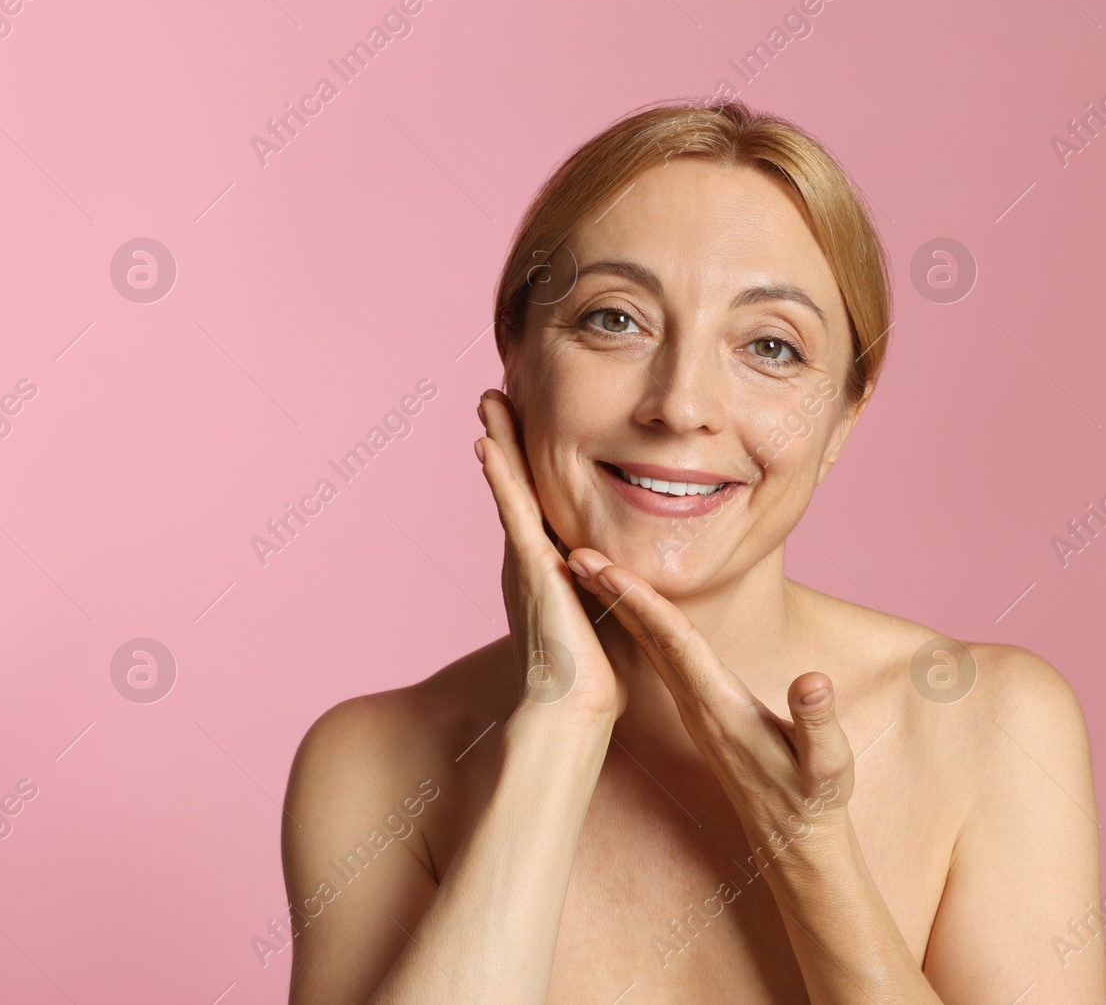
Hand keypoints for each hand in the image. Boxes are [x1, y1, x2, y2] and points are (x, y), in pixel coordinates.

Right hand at [476, 389, 626, 722]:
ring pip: (509, 489)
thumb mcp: (600, 617)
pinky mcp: (532, 567)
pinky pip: (513, 511)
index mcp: (547, 567)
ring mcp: (526, 560)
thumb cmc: (592, 676)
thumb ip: (603, 592)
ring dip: (499, 443)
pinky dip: (501, 477)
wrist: (573, 707)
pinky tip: (490, 444)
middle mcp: (530, 558)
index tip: (522, 426)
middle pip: (515, 485)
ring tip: (487, 401)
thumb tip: (619, 582)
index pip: (536, 503)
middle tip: (493, 398)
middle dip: (506, 441)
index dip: (527, 465)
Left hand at [564, 548, 854, 854]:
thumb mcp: (828, 763)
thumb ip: (818, 722)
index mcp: (723, 708)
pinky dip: (640, 627)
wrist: (796, 841)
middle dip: (612, 595)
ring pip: (649, 648)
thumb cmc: (816, 798)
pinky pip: (661, 659)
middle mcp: (699, 706)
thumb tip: (813, 681)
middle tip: (572, 552)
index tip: (606, 568)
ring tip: (589, 570)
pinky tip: (627, 610)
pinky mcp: (702, 712)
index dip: (641, 602)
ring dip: (619, 608)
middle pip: (648, 639)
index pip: (675, 643)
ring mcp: (696, 710)